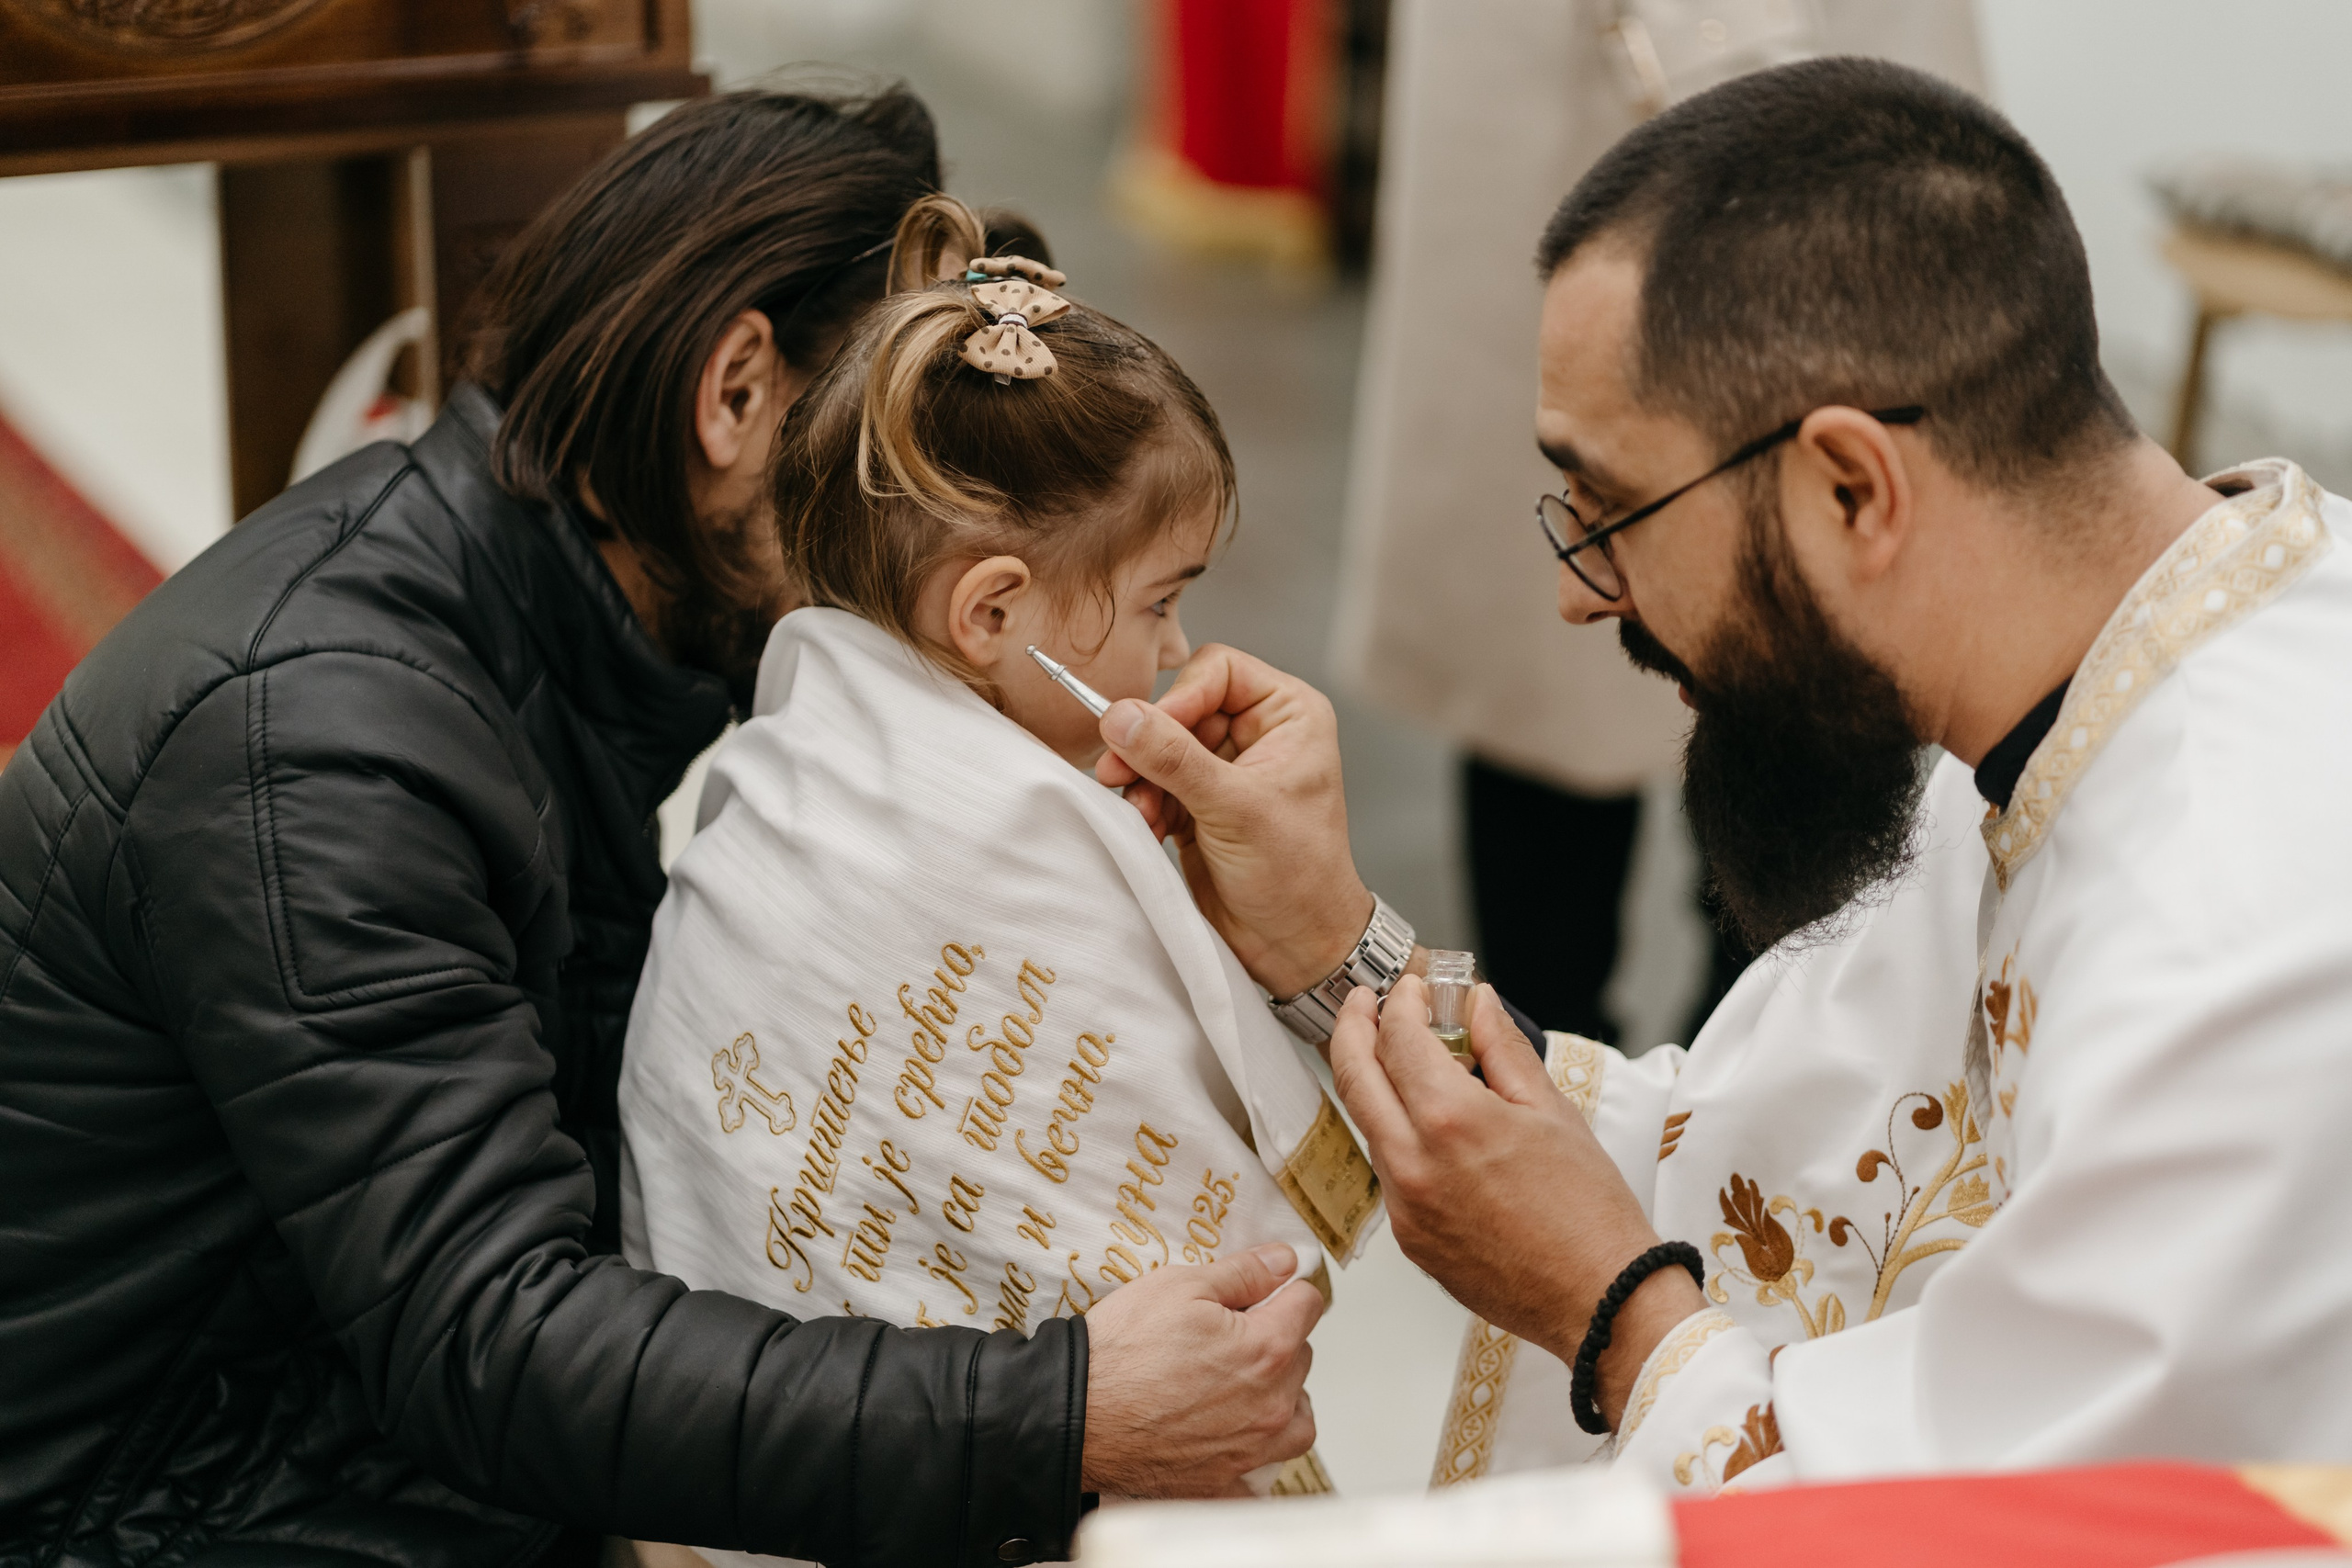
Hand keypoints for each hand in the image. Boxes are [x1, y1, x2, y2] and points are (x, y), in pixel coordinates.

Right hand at [1080, 1241, 1324, 1496]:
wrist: (1073, 1415)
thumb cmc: (1120, 1351)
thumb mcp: (1179, 1286)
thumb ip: (1244, 1273)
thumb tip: (1285, 1261)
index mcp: (1266, 1350)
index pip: (1307, 1306)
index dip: (1284, 1290)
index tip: (1265, 1292)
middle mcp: (1270, 1405)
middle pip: (1302, 1360)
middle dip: (1277, 1341)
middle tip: (1231, 1334)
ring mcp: (1249, 1451)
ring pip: (1297, 1420)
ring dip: (1283, 1398)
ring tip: (1244, 1385)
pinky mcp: (1223, 1483)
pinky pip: (1261, 1473)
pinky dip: (1254, 1453)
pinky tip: (1228, 1435)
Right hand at [1094, 644, 1369, 997]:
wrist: (1293, 946)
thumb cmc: (1297, 876)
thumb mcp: (1236, 810)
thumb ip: (1176, 760)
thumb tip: (1120, 717)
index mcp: (1288, 714)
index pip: (1217, 670)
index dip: (1179, 697)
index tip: (1148, 731)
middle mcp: (1258, 733)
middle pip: (1181, 707)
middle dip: (1150, 743)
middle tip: (1117, 770)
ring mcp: (1225, 769)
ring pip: (1160, 746)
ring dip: (1141, 776)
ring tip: (1138, 809)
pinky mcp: (1198, 803)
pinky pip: (1154, 783)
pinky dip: (1143, 802)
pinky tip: (1146, 825)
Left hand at [1327, 979, 1706, 1428]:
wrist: (1600, 1299)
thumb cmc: (1590, 1211)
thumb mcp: (1552, 1111)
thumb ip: (1503, 1048)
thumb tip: (1477, 1004)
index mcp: (1451, 1121)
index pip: (1399, 1039)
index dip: (1402, 1003)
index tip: (1414, 989)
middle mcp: (1412, 1163)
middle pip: (1354, 1076)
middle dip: (1353, 1027)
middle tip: (1362, 1001)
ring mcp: (1404, 1206)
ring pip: (1369, 1125)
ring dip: (1376, 1084)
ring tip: (1405, 1061)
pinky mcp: (1409, 1239)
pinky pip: (1389, 1171)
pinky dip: (1399, 1136)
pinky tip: (1430, 1128)